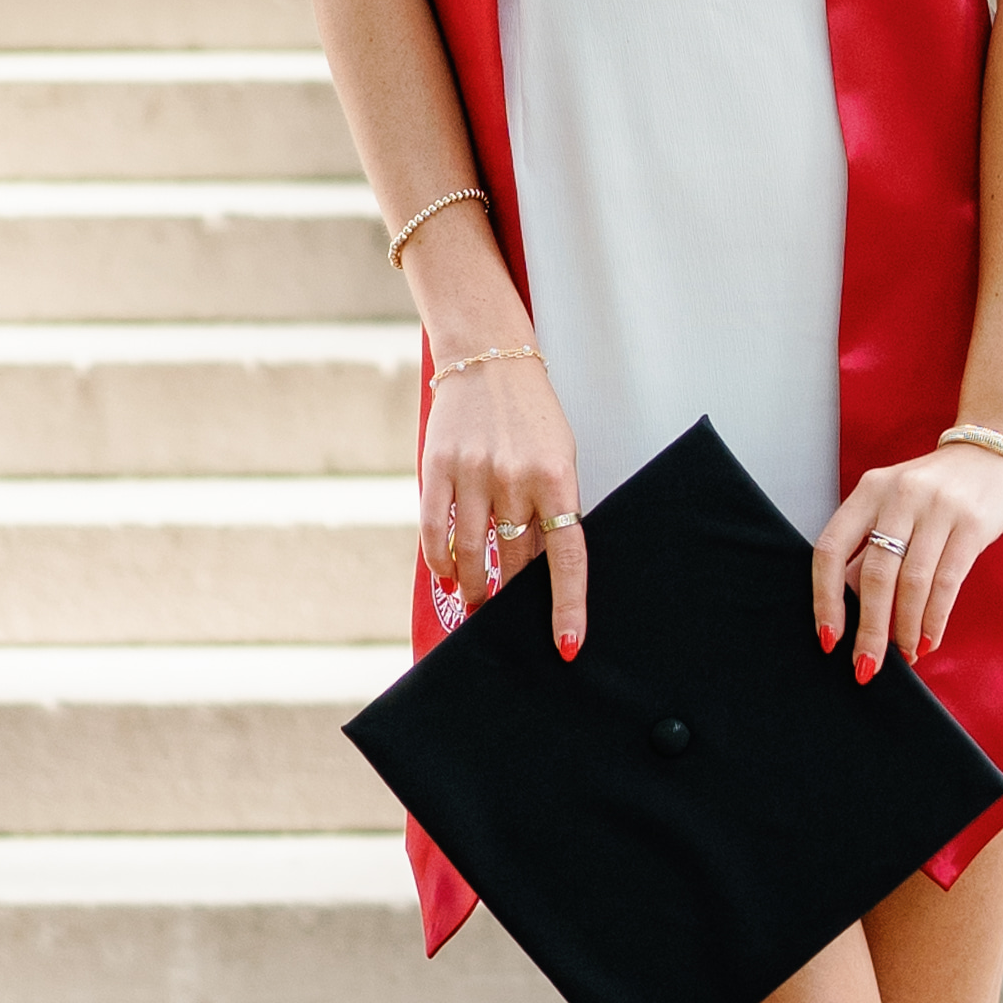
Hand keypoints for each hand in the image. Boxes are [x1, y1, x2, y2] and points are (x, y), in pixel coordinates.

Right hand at [423, 343, 589, 659]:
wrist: (488, 357)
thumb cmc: (531, 414)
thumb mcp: (558, 456)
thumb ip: (550, 509)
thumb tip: (540, 571)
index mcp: (556, 477)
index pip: (566, 556)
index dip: (567, 606)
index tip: (566, 646)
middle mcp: (514, 477)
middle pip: (514, 561)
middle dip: (512, 596)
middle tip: (507, 617)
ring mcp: (473, 473)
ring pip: (471, 554)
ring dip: (474, 586)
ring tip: (476, 600)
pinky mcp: (437, 468)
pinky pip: (435, 532)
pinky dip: (440, 562)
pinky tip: (448, 575)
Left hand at [813, 440, 1002, 682]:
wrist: (999, 451)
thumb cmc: (939, 489)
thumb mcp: (896, 507)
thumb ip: (872, 551)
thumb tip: (850, 610)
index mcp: (869, 490)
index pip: (830, 549)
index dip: (825, 599)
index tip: (828, 639)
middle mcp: (899, 494)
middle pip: (875, 575)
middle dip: (869, 630)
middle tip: (866, 667)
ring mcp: (938, 507)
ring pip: (912, 583)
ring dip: (905, 629)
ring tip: (905, 655)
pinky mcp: (973, 522)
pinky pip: (947, 582)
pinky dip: (934, 618)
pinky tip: (928, 639)